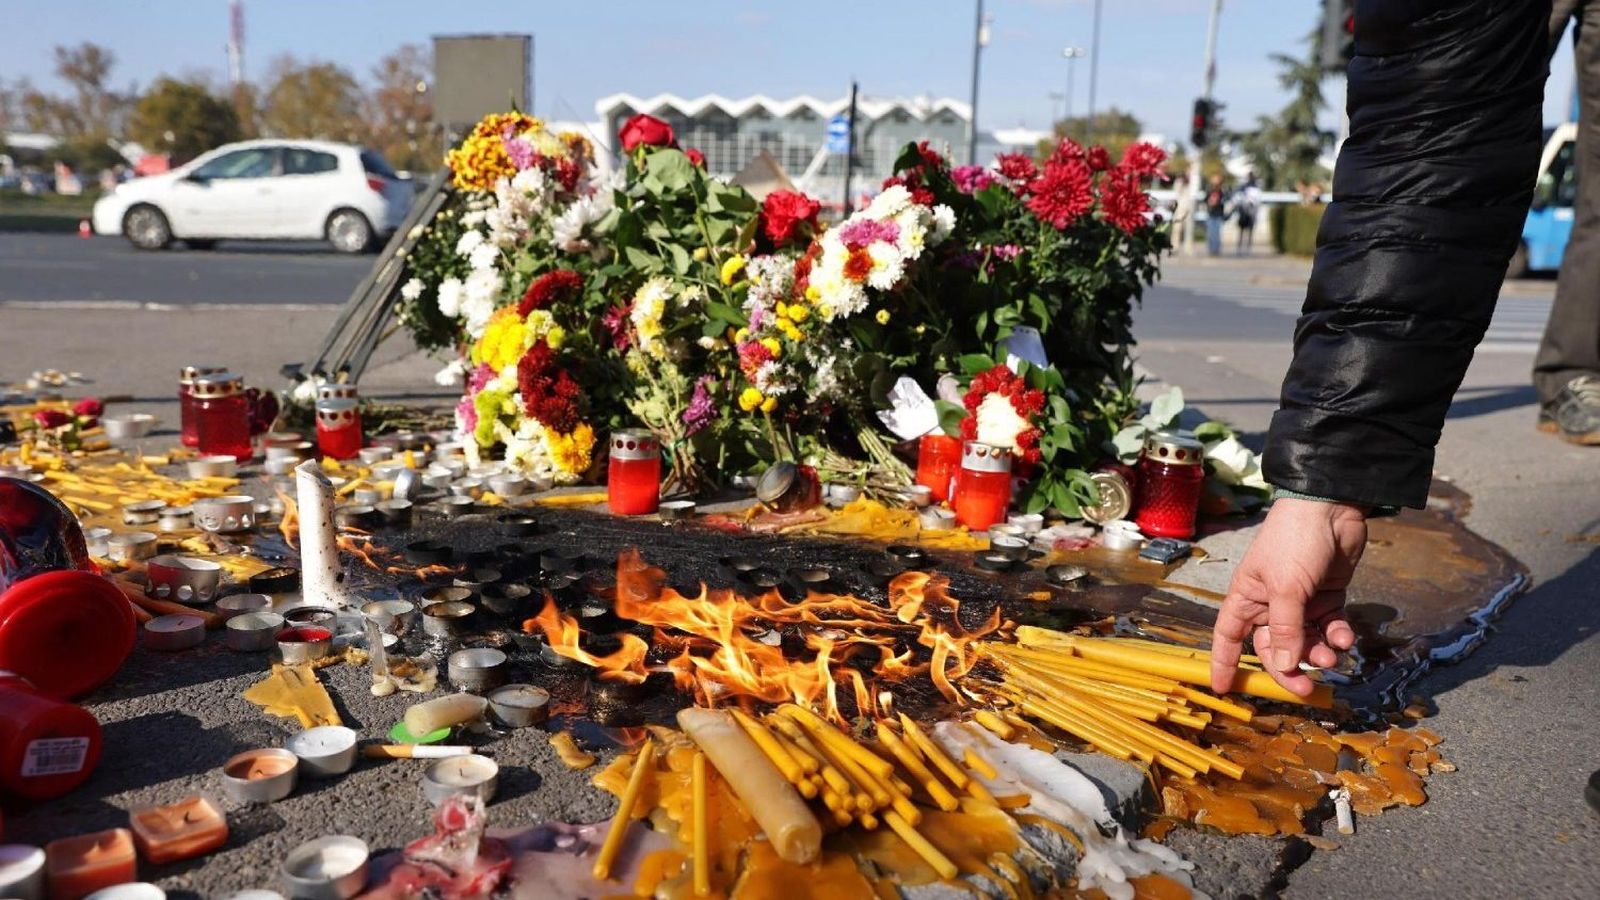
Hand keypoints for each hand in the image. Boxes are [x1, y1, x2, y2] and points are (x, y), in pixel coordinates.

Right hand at [1210, 498, 1366, 697]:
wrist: (1330, 509)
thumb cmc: (1294, 542)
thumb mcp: (1286, 588)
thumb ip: (1286, 630)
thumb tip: (1286, 667)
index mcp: (1247, 597)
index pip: (1228, 637)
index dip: (1224, 662)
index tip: (1223, 688)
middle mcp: (1270, 603)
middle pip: (1273, 648)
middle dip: (1289, 669)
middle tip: (1306, 690)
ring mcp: (1300, 601)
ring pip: (1304, 641)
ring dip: (1318, 652)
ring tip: (1332, 655)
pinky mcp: (1327, 597)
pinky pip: (1329, 627)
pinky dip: (1338, 635)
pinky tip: (1345, 636)